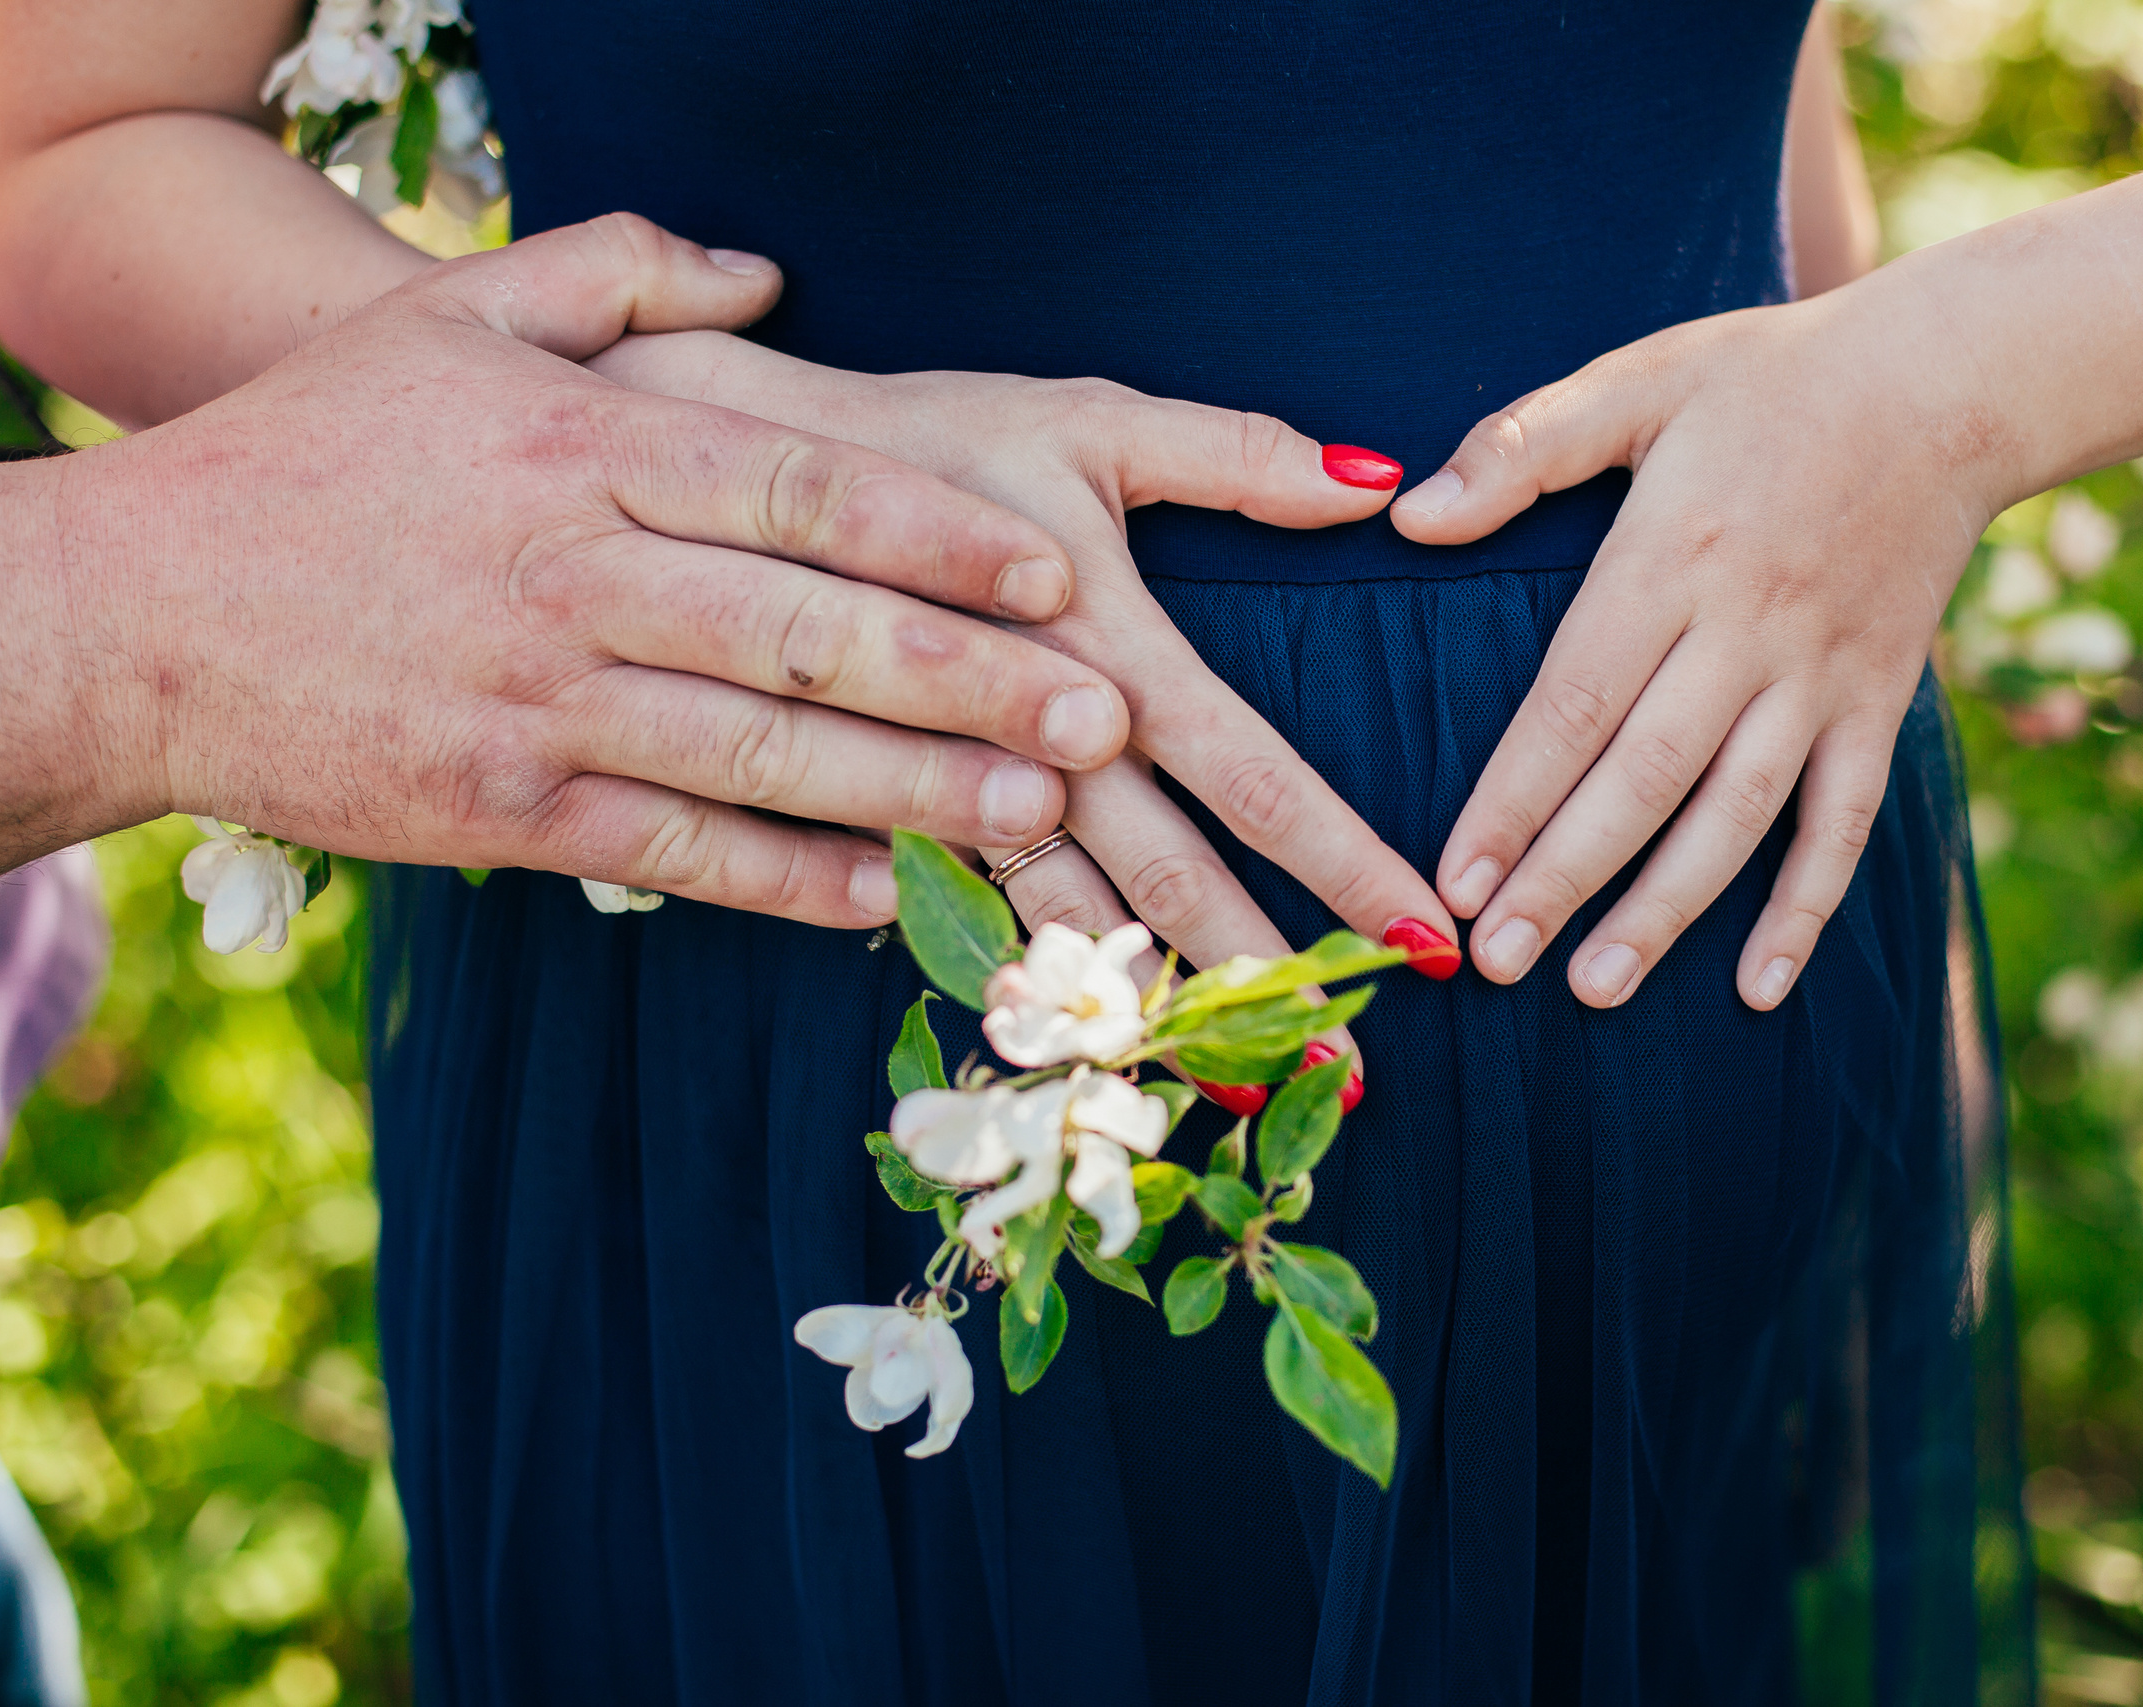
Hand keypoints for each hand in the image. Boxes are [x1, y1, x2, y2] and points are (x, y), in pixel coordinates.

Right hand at [43, 216, 1137, 918]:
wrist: (131, 613)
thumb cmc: (310, 455)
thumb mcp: (446, 319)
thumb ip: (614, 273)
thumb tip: (766, 274)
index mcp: (578, 448)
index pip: (796, 486)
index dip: (934, 535)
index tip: (1057, 573)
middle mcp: (571, 579)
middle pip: (806, 630)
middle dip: (969, 677)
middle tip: (1101, 715)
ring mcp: (538, 706)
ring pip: (763, 754)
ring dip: (915, 790)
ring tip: (1042, 816)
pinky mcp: (505, 814)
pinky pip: (681, 853)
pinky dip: (793, 879)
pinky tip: (900, 895)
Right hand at [590, 336, 1463, 1005]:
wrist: (718, 467)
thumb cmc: (926, 435)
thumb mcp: (1087, 419)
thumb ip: (1235, 451)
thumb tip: (1380, 475)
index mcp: (1105, 642)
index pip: (1255, 774)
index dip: (1343, 859)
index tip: (1424, 935)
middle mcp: (1032, 736)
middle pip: (1167, 882)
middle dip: (1260, 977)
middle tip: (1348, 1069)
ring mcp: (949, 788)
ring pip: (1061, 925)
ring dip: (1146, 1005)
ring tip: (1224, 1092)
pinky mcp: (886, 813)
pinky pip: (950, 920)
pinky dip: (1012, 981)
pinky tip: (1069, 1050)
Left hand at [1391, 290, 2014, 1009]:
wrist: (1951, 378)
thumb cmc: (1770, 378)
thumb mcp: (1639, 380)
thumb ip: (1522, 447)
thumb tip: (1410, 516)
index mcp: (1671, 556)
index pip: (1576, 703)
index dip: (1514, 799)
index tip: (1455, 878)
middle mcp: (1747, 631)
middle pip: (1645, 778)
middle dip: (1566, 876)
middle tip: (1496, 961)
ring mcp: (1821, 677)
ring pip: (1737, 816)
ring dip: (1667, 909)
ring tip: (1595, 986)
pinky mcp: (1880, 702)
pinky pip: (1844, 820)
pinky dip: (1807, 907)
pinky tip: (1758, 986)